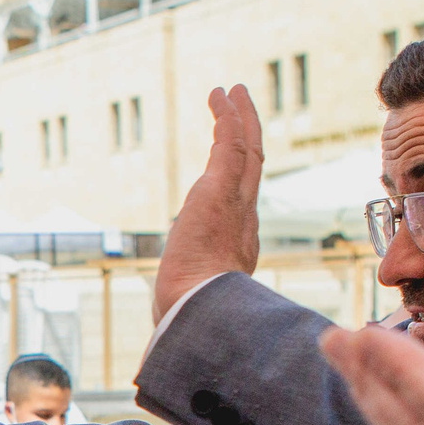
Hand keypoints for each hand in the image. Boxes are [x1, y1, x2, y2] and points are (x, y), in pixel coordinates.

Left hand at [153, 86, 265, 322]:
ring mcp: (236, 203)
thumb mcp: (195, 305)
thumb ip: (191, 305)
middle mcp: (245, 220)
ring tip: (231, 92)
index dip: (242, 178)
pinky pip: (230, 143)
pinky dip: (228, 117)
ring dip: (240, 118)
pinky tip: (221, 96)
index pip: (243, 203)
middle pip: (254, 167)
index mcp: (239, 245)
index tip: (236, 162)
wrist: (197, 312)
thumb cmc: (193, 318)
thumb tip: (169, 332)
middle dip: (250, 137)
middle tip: (242, 110)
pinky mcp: (219, 189)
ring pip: (247, 149)